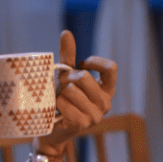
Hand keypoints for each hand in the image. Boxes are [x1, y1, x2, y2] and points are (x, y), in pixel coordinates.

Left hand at [37, 30, 117, 154]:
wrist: (51, 129)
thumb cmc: (62, 99)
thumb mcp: (66, 76)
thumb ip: (68, 56)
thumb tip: (66, 32)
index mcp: (107, 90)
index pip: (111, 68)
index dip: (93, 62)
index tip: (80, 65)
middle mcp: (105, 103)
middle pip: (85, 78)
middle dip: (68, 77)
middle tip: (61, 84)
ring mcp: (95, 115)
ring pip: (72, 91)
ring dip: (59, 92)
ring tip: (58, 99)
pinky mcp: (81, 124)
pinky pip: (64, 103)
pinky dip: (55, 103)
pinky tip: (56, 110)